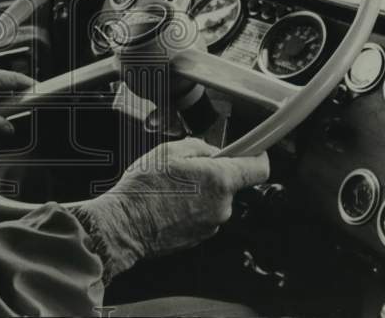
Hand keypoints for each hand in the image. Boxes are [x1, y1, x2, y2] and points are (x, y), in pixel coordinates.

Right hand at [79, 138, 269, 278]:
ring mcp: (211, 224)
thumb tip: (210, 151)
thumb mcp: (169, 151)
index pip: (259, 168)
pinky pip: (202, 214)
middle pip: (231, 183)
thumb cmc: (144, 189)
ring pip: (215, 199)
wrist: (125, 224)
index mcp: (220, 180)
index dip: (258, 155)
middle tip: (187, 168)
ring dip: (200, 192)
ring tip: (172, 188)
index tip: (253, 150)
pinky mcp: (199, 237)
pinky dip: (190, 207)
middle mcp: (222, 205)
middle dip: (213, 173)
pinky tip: (169, 203)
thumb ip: (199, 146)